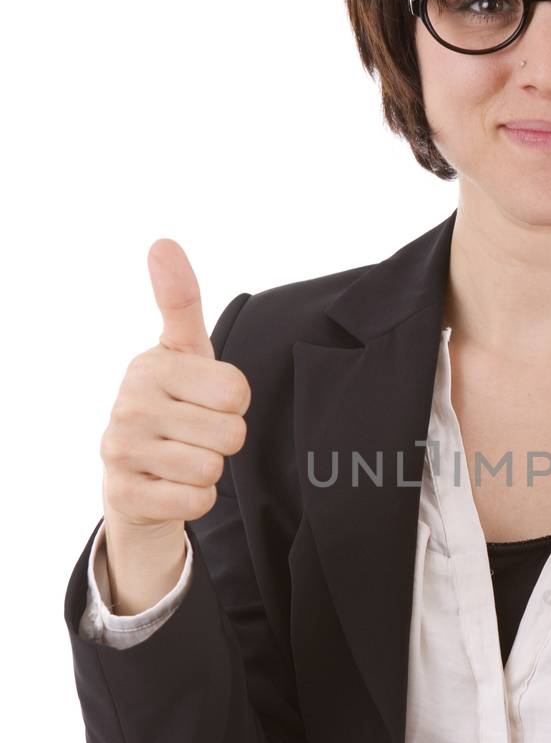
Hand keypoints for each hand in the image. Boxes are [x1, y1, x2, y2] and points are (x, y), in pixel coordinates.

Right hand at [100, 240, 251, 536]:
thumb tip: (162, 241)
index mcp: (151, 365)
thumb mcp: (184, 352)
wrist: (134, 477)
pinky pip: (195, 501)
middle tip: (197, 434)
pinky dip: (195, 498)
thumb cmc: (173, 405)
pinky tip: (172, 485)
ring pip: (212, 469)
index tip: (208, 400)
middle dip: (224, 440)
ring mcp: (121, 450)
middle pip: (230, 433)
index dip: (234, 403)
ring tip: (182, 458)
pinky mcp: (124, 495)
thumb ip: (180, 300)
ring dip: (209, 470)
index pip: (237, 390)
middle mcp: (130, 404)